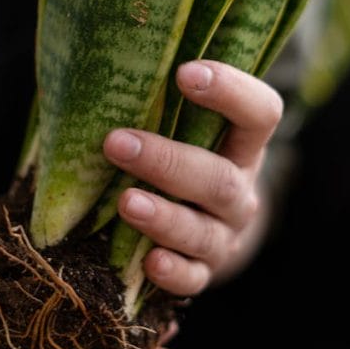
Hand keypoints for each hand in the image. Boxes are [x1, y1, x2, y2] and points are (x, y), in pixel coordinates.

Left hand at [103, 59, 282, 296]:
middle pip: (220, 179)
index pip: (260, 113)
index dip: (231, 92)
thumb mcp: (181, 129)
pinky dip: (173, 272)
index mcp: (243, 145)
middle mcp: (240, 191)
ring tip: (125, 203)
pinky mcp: (204, 272)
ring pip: (204, 231)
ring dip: (163, 217)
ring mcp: (224, 235)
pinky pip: (193, 279)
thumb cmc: (181, 157)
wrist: (206, 226)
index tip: (185, 73)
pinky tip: (149, 262)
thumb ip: (156, 104)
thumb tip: (89, 69)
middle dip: (167, 161)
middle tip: (117, 143)